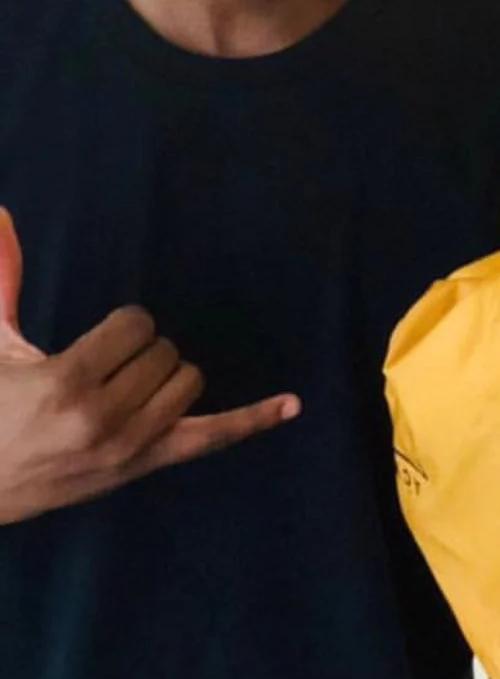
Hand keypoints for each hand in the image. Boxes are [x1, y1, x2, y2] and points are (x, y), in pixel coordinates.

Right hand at [0, 207, 299, 523]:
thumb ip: (4, 277)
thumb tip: (5, 213)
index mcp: (66, 381)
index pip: (137, 325)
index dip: (124, 326)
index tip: (101, 341)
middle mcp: (102, 418)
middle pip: (165, 353)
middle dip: (141, 350)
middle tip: (106, 370)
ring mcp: (129, 448)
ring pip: (188, 383)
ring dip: (168, 375)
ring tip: (129, 386)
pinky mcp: (144, 465)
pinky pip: (210, 438)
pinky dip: (253, 420)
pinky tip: (292, 404)